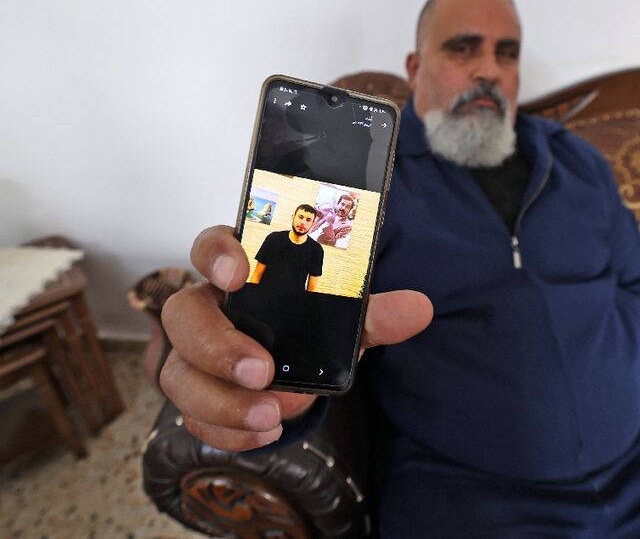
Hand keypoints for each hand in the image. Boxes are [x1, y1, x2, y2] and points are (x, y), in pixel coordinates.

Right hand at [160, 225, 432, 451]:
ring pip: (180, 375)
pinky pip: (195, 416)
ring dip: (223, 402)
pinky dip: (228, 430)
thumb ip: (374, 313)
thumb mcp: (344, 316)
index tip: (237, 273)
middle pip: (182, 317)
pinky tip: (265, 432)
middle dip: (217, 347)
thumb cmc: (312, 323)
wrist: (301, 364)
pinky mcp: (198, 395)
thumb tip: (420, 309)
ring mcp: (194, 354)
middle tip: (263, 372)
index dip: (216, 256)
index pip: (210, 246)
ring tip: (271, 415)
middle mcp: (208, 308)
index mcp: (241, 270)